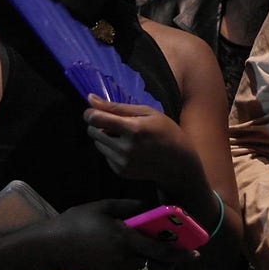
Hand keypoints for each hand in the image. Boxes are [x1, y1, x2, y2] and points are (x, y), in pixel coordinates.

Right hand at [45, 198, 194, 269]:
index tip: (194, 251)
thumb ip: (129, 206)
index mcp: (125, 238)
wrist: (51, 246)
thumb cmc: (77, 222)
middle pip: (159, 267)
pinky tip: (149, 267)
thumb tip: (149, 206)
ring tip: (170, 262)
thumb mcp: (104, 206)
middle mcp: (124, 258)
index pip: (161, 250)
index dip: (180, 252)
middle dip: (176, 263)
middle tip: (186, 257)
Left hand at [84, 96, 200, 183]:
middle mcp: (124, 148)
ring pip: (98, 144)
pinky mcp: (120, 171)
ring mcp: (122, 162)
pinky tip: (130, 149)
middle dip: (99, 125)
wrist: (178, 162)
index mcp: (133, 129)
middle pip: (92, 131)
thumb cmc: (165, 131)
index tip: (94, 111)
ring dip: (106, 138)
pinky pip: (105, 155)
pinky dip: (112, 150)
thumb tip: (90, 98)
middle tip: (117, 124)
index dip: (90, 113)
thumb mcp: (147, 112)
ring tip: (126, 137)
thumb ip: (117, 107)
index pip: (96, 119)